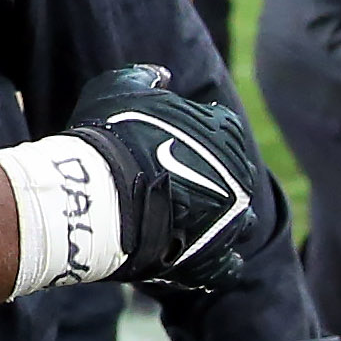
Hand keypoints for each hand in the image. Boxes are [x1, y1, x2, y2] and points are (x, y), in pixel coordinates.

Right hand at [63, 65, 261, 289]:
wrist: (102, 195)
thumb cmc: (109, 138)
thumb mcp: (118, 88)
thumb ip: (143, 77)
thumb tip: (162, 75)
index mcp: (223, 132)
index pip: (221, 128)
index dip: (194, 135)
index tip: (168, 142)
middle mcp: (238, 174)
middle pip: (231, 175)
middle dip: (209, 178)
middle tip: (172, 182)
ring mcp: (230, 219)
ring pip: (236, 220)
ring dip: (218, 219)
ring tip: (186, 221)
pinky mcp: (213, 256)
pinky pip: (226, 266)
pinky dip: (218, 263)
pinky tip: (199, 256)